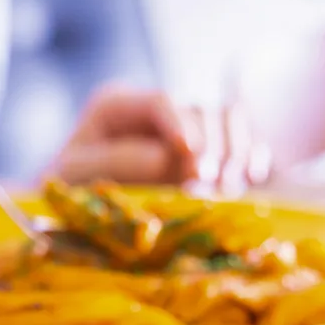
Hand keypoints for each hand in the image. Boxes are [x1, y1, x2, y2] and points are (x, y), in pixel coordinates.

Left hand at [50, 85, 270, 192]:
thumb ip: (119, 161)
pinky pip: (246, 136)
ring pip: (229, 118)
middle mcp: (156, 111)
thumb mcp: (78, 176)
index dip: (182, 128)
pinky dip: (255, 154)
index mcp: (118, 105)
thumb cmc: (70, 197)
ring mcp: (187, 127)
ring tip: (229, 187)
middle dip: (212, 147)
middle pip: (201, 110)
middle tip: (213, 185)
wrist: (76, 222)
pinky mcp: (211, 149)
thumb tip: (170, 157)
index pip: (163, 102)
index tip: (194, 164)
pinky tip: (253, 178)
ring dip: (237, 152)